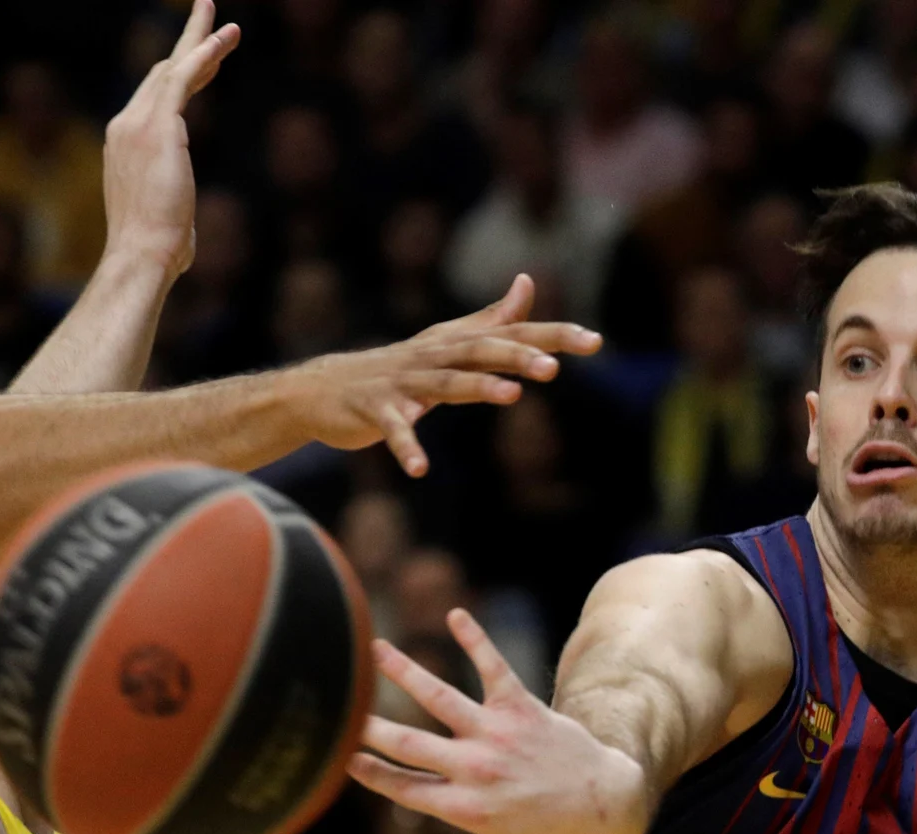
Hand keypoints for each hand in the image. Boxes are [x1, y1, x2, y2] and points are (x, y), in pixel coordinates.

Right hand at [101, 0, 239, 275]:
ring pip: (172, 68)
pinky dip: (204, 53)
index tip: (206, 62)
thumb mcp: (165, 220)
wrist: (141, 255)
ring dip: (200, 39)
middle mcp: (125, 127)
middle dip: (189, 46)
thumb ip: (171, 210)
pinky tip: (224, 37)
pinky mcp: (158, 127)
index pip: (154, 99)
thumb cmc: (156, 251)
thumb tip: (181, 233)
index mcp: (124, 146)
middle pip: (160, 75)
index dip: (181, 76)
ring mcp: (137, 124)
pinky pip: (183, 78)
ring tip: (220, 16)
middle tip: (212, 20)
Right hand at [280, 275, 601, 474]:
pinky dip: (406, 447)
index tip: (595, 340)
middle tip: (555, 368)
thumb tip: (527, 283)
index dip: (552, 335)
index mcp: (453, 343)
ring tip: (511, 396)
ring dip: (477, 388)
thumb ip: (491, 318)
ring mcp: (402, 383)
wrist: (321, 390)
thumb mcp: (446, 342)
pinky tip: (420, 469)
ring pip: (445, 383)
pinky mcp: (374, 411)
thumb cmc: (394, 369)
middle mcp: (432, 356)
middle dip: (518, 357)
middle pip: (480, 351)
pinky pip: (394, 430)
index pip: (510, 334)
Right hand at [347, 608, 645, 833]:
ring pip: (440, 698)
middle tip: (336, 706)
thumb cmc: (545, 827)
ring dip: (404, 670)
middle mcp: (476, 770)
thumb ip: (454, 809)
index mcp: (464, 808)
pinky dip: (475, 639)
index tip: (339, 756)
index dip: (367, 770)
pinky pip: (493, 667)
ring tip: (374, 649)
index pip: (402, 786)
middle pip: (409, 742)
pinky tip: (456, 615)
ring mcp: (498, 735)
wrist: (604, 807)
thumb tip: (412, 790)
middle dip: (368, 725)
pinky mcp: (522, 708)